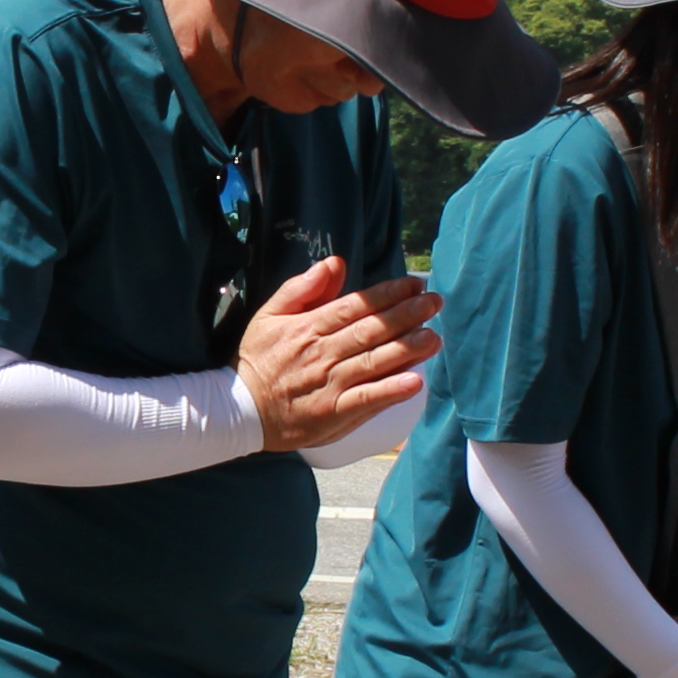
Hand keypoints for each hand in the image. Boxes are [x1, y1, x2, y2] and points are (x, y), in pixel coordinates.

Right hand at [235, 256, 443, 455]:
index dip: (387, 294)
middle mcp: (323, 353)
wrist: (241, 411)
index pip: (355, 306)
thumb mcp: (269, 315)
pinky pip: (367, 400)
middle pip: (371, 331)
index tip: (414, 286)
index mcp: (309, 327)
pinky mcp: (334, 414)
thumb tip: (335, 263)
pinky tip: (414, 382)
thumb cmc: (259, 359)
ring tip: (434, 338)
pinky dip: (391, 391)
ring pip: (374, 362)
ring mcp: (330, 384)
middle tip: (435, 303)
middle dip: (406, 315)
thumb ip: (302, 288)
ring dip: (407, 349)